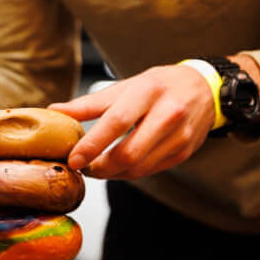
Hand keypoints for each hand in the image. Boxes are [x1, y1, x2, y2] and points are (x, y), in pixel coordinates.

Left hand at [50, 65, 214, 179]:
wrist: (204, 88)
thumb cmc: (158, 85)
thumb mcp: (125, 86)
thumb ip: (89, 103)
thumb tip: (55, 110)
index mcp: (149, 90)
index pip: (116, 121)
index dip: (93, 144)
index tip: (74, 159)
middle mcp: (169, 113)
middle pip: (129, 153)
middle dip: (100, 167)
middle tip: (83, 167)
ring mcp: (180, 136)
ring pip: (138, 168)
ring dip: (112, 174)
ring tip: (96, 167)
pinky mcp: (184, 152)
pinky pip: (149, 171)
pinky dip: (128, 173)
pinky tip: (117, 166)